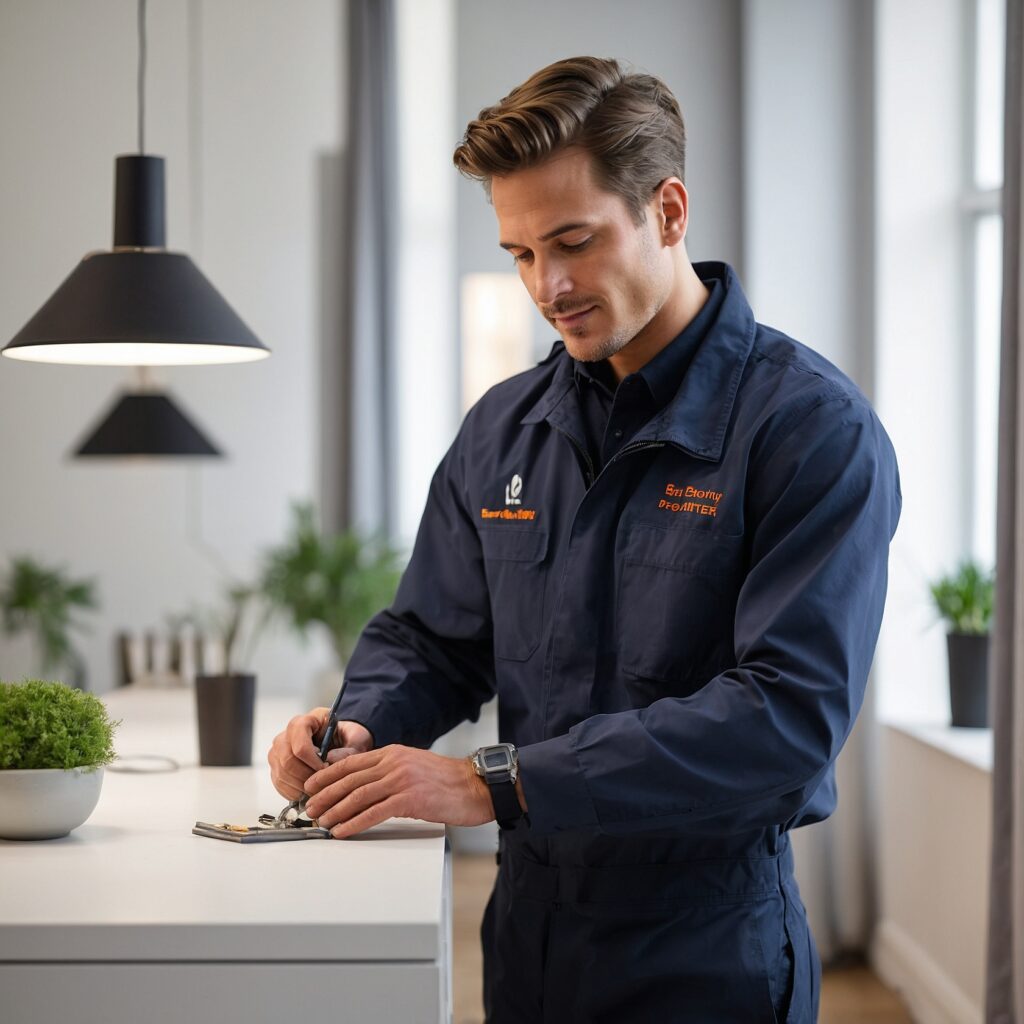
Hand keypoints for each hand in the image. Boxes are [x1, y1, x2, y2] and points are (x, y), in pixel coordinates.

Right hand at [267, 707, 373, 800]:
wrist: (340, 743)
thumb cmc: (348, 738)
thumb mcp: (357, 739)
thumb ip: (348, 749)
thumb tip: (330, 760)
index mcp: (307, 721)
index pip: (300, 743)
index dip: (312, 761)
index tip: (325, 768)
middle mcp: (287, 733)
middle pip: (287, 760)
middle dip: (306, 776)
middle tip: (322, 784)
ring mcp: (279, 749)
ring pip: (282, 773)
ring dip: (299, 786)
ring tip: (317, 789)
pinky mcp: (276, 765)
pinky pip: (279, 782)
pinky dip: (292, 792)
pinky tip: (307, 793)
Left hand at [303, 745, 494, 837]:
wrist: (475, 786)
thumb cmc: (446, 780)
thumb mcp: (412, 765)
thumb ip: (387, 768)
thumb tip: (360, 778)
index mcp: (393, 753)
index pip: (350, 762)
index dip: (326, 775)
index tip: (311, 787)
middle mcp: (394, 763)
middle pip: (349, 779)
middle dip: (325, 795)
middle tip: (310, 809)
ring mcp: (402, 780)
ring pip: (358, 795)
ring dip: (335, 811)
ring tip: (322, 823)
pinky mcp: (410, 799)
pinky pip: (374, 812)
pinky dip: (354, 823)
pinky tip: (343, 831)